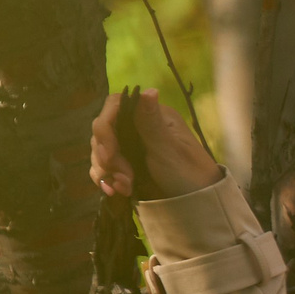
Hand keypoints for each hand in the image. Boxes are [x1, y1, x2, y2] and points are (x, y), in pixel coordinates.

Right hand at [89, 89, 224, 200]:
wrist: (195, 203)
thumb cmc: (189, 172)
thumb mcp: (169, 149)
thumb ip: (152, 122)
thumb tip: (149, 90)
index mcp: (151, 114)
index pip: (114, 106)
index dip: (105, 127)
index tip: (109, 152)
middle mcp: (137, 125)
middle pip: (103, 129)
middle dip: (107, 155)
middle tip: (125, 177)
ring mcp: (129, 145)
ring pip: (99, 149)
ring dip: (106, 170)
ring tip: (125, 187)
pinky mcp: (124, 164)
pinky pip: (103, 166)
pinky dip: (105, 179)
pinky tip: (115, 191)